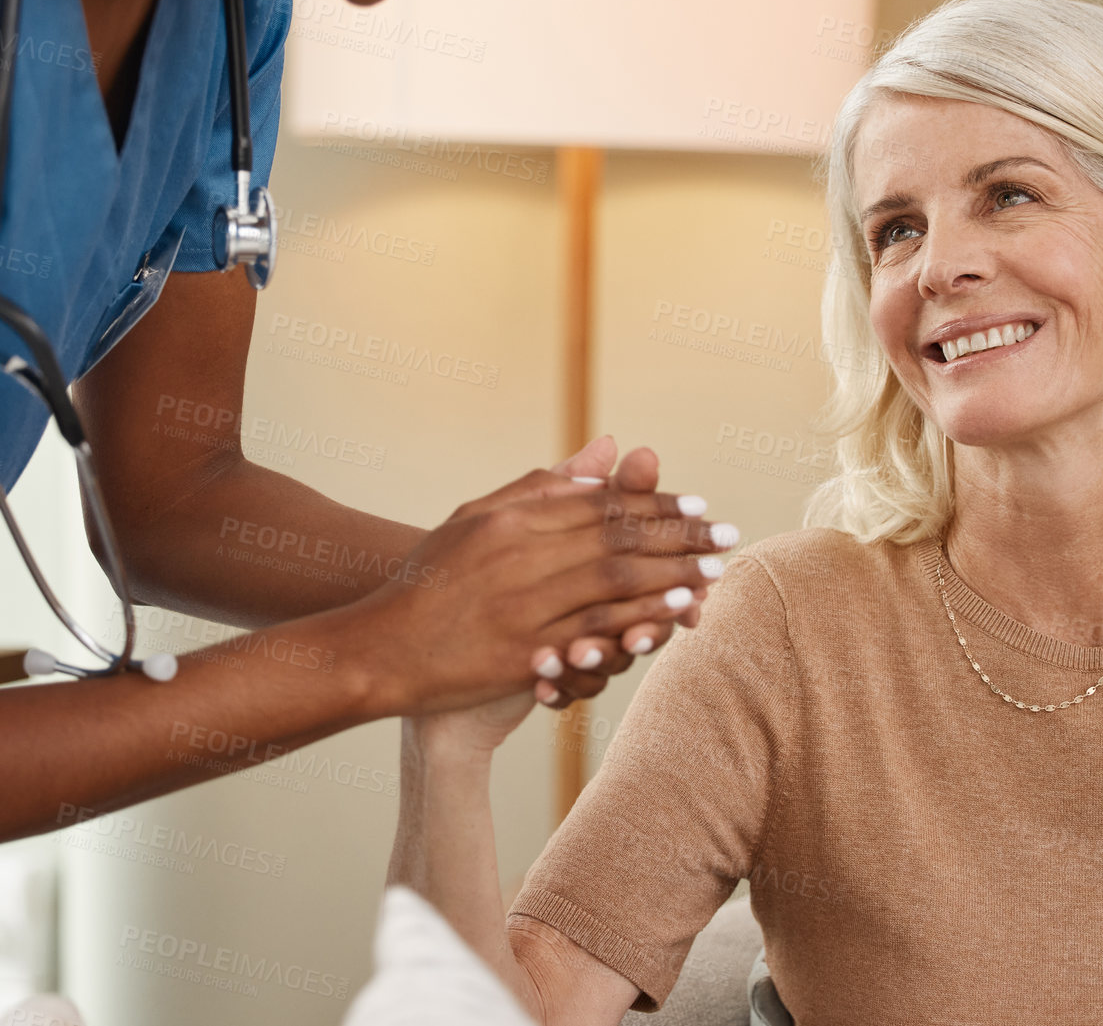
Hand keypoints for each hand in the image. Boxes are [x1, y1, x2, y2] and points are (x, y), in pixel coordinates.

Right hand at [351, 436, 734, 719]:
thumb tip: (606, 449)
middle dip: (679, 537)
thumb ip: (542, 485)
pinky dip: (637, 619)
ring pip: (612, 580)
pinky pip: (591, 632)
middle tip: (725, 538)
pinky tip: (672, 616)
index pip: (599, 504)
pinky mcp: (521, 653)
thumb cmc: (429, 579)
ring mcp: (521, 605)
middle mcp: (519, 555)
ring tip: (713, 574)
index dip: (654, 504)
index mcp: (511, 520)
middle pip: (617, 537)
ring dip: (671, 575)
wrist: (377, 649)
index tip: (696, 505)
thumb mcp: (476, 517)